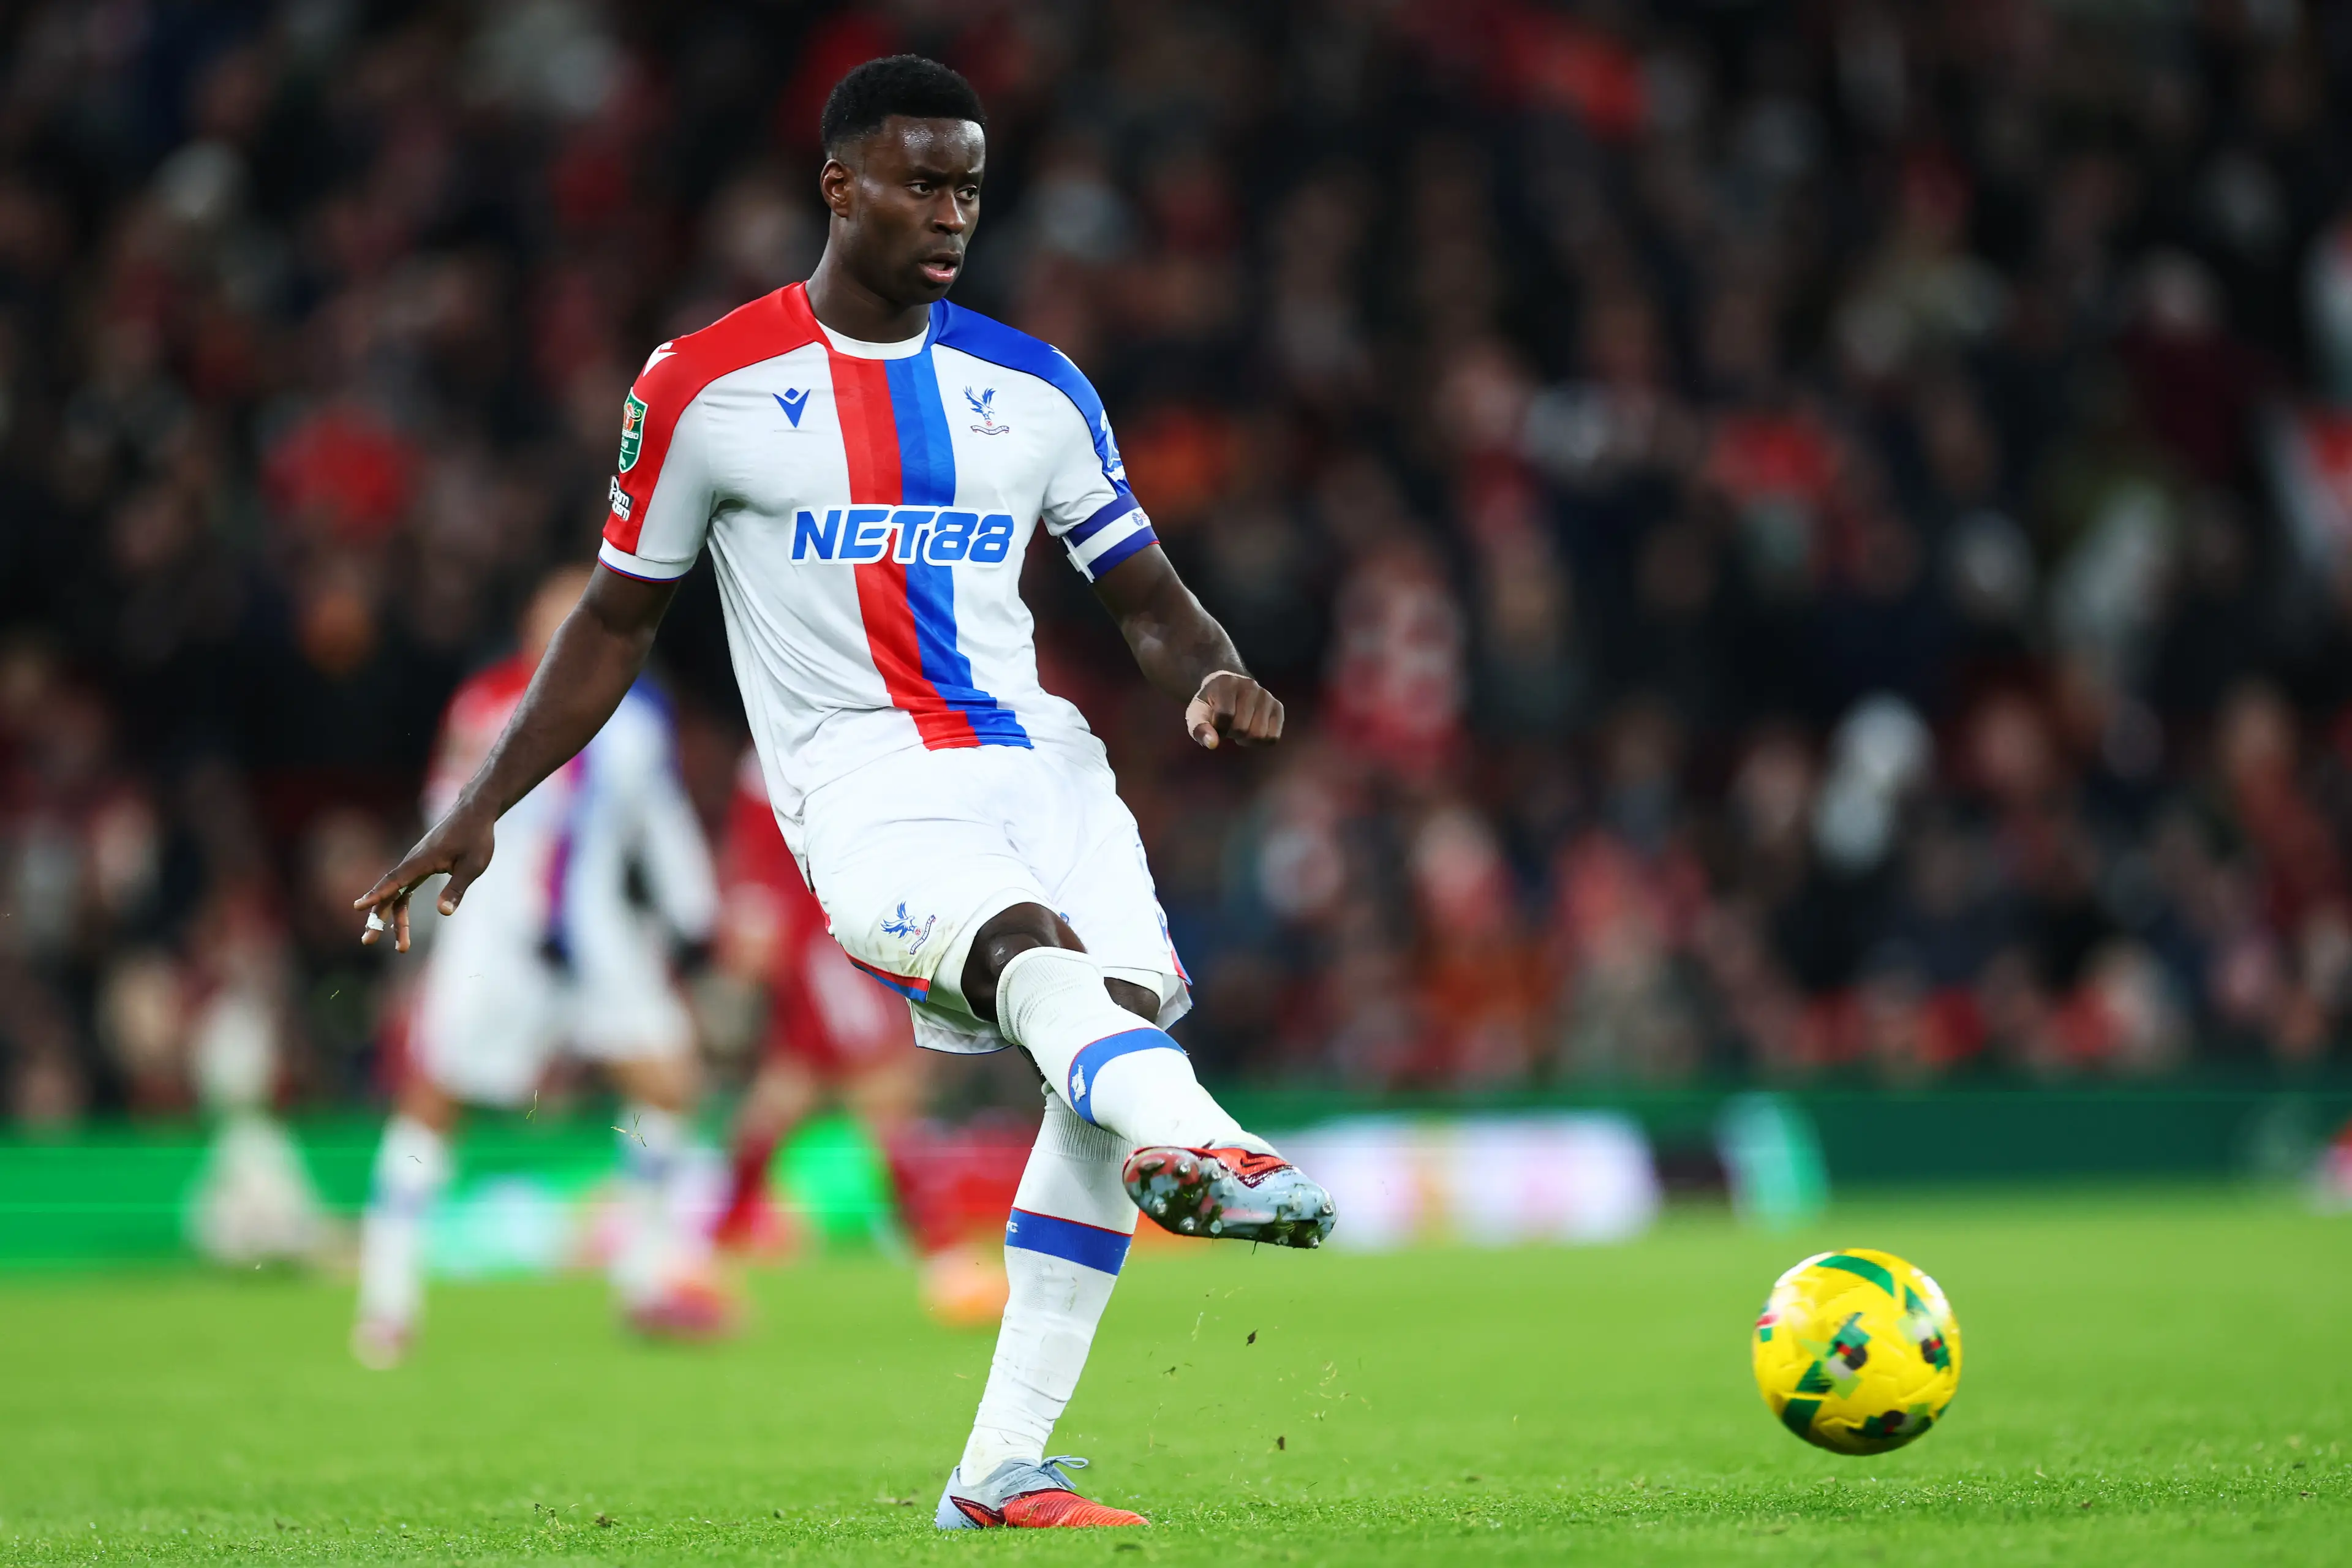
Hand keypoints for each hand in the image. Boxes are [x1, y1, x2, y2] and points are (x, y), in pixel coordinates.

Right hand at [352, 805, 497, 952]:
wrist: (474, 813)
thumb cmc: (475, 837)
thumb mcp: (473, 865)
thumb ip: (457, 888)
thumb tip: (444, 912)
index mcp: (421, 861)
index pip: (394, 881)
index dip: (376, 894)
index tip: (357, 906)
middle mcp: (412, 862)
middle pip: (389, 892)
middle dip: (378, 917)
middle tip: (368, 941)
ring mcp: (415, 864)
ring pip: (396, 893)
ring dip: (393, 918)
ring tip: (400, 946)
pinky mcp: (421, 866)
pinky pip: (404, 889)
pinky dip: (400, 905)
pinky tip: (401, 923)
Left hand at [1185, 670, 1283, 750]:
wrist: (1230, 687)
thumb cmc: (1211, 704)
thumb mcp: (1198, 713)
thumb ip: (1199, 728)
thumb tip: (1213, 744)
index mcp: (1227, 684)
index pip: (1225, 716)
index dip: (1218, 727)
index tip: (1215, 724)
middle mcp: (1250, 686)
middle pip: (1242, 728)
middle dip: (1232, 733)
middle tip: (1228, 726)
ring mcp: (1266, 696)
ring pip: (1259, 735)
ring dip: (1246, 739)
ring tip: (1240, 728)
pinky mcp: (1277, 707)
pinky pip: (1273, 737)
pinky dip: (1260, 741)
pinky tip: (1252, 731)